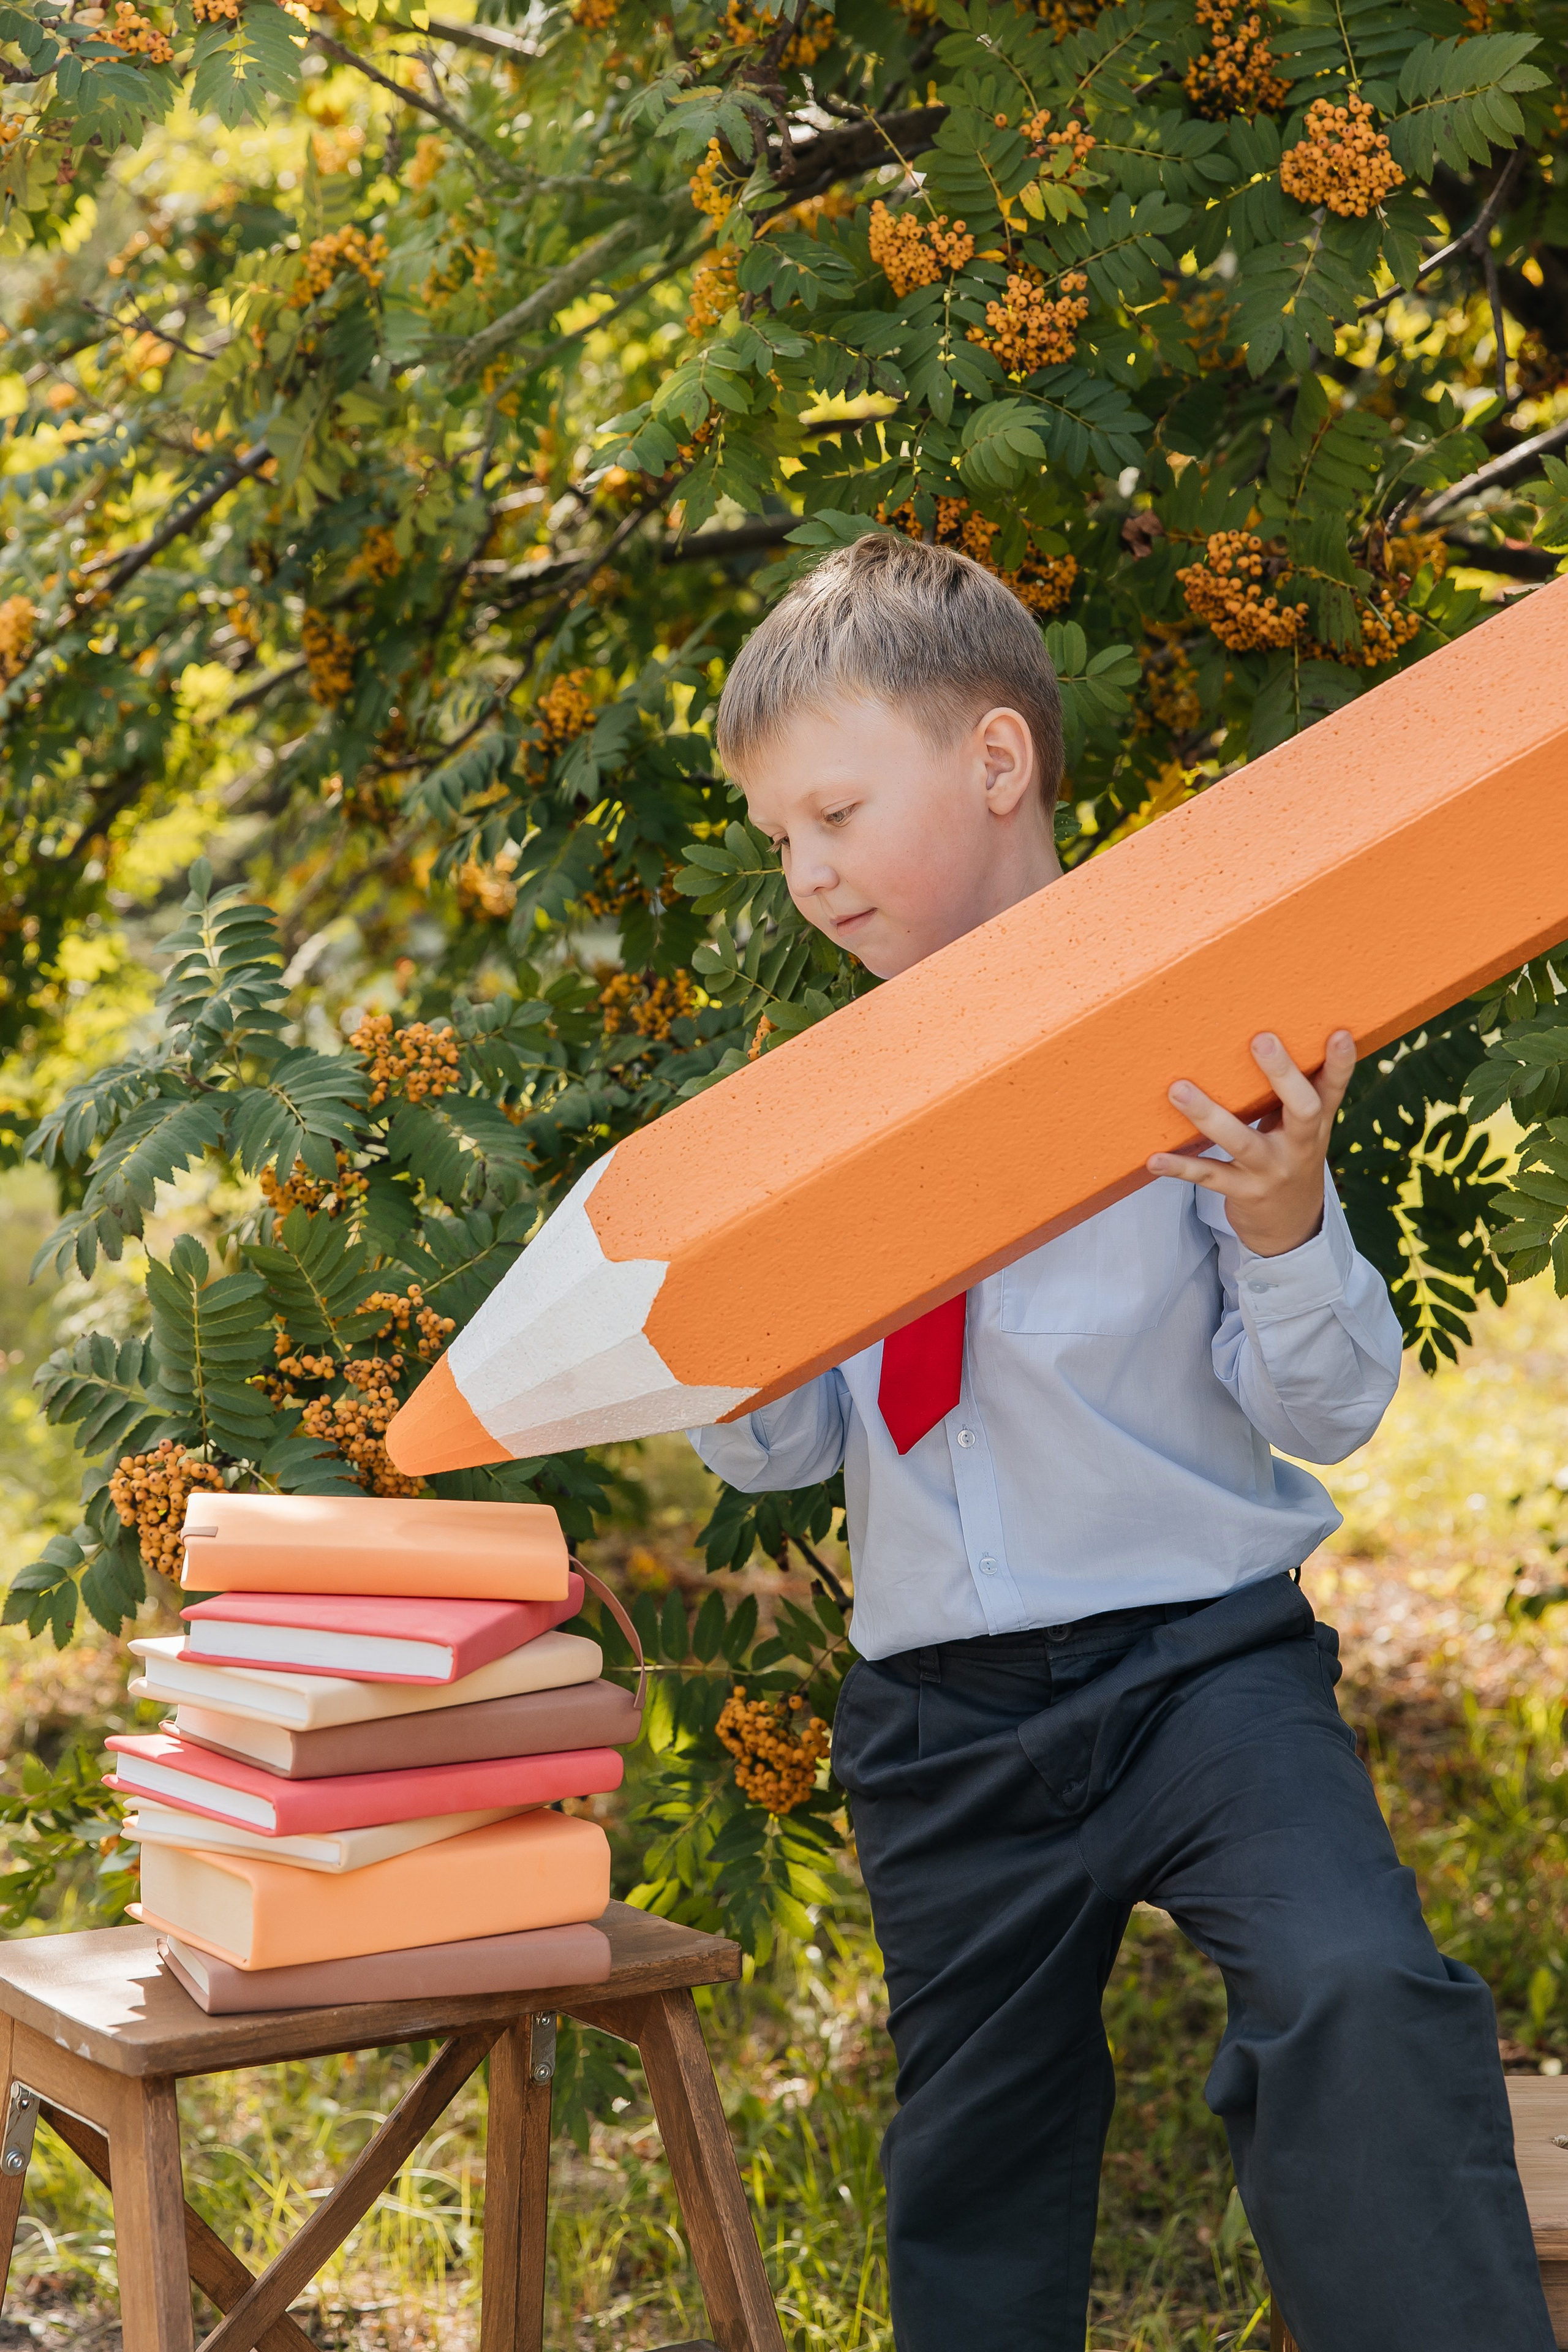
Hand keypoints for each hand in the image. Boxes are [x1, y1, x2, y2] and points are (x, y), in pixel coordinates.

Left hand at [1146, 1030, 1356, 1257]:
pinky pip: (1209, 1176)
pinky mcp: (1244, 1192)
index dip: (1341, 1063)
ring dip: (1207, 1114)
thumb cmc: (1289, 1156)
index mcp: (1317, 1124)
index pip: (1334, 1089)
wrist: (1291, 1226)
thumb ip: (1291, 1092)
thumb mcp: (1301, 1129)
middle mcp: (1301, 1146)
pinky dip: (1180, 1167)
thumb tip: (1264, 1034)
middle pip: (1302, 1108)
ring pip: (1242, 1141)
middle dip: (1282, 1073)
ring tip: (1178, 1089)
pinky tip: (1155, 1159)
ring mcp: (1272, 1170)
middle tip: (1262, 1038)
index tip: (1339, 1032)